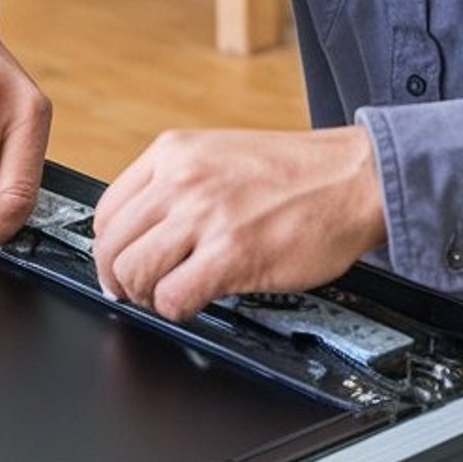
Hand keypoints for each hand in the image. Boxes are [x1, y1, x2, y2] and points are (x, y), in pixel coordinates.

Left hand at [90, 126, 386, 322]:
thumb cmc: (299, 172)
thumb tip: (142, 229)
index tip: (121, 264)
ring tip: (169, 296)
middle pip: (112, 245)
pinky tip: (196, 301)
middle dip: (120, 279)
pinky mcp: (231, 253)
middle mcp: (182, 179)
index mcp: (174, 152)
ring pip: (133, 273)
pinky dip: (176, 310)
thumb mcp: (221, 154)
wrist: (355, 178)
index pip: (107, 210)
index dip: (110, 248)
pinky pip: (172, 297)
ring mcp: (204, 216)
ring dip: (146, 296)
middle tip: (139, 292)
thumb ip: (178, 183)